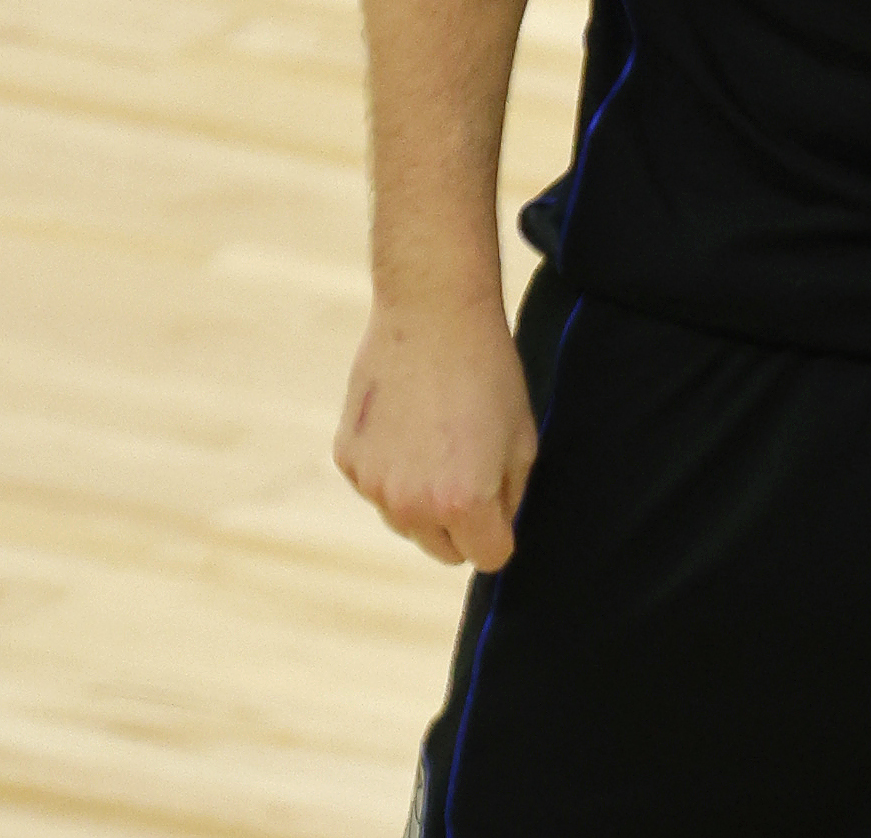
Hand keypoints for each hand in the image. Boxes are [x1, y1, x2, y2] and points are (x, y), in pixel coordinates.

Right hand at [333, 298, 538, 570]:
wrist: (432, 314)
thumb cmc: (489, 373)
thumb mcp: (523, 439)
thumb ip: (510, 497)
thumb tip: (496, 528)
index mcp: (463, 504)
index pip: (489, 557)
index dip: (501, 531)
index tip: (501, 503)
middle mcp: (412, 505)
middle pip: (443, 549)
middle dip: (462, 525)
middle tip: (471, 468)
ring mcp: (373, 485)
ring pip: (406, 521)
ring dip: (423, 499)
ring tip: (438, 437)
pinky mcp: (348, 460)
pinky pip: (377, 487)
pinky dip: (392, 468)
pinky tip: (406, 422)